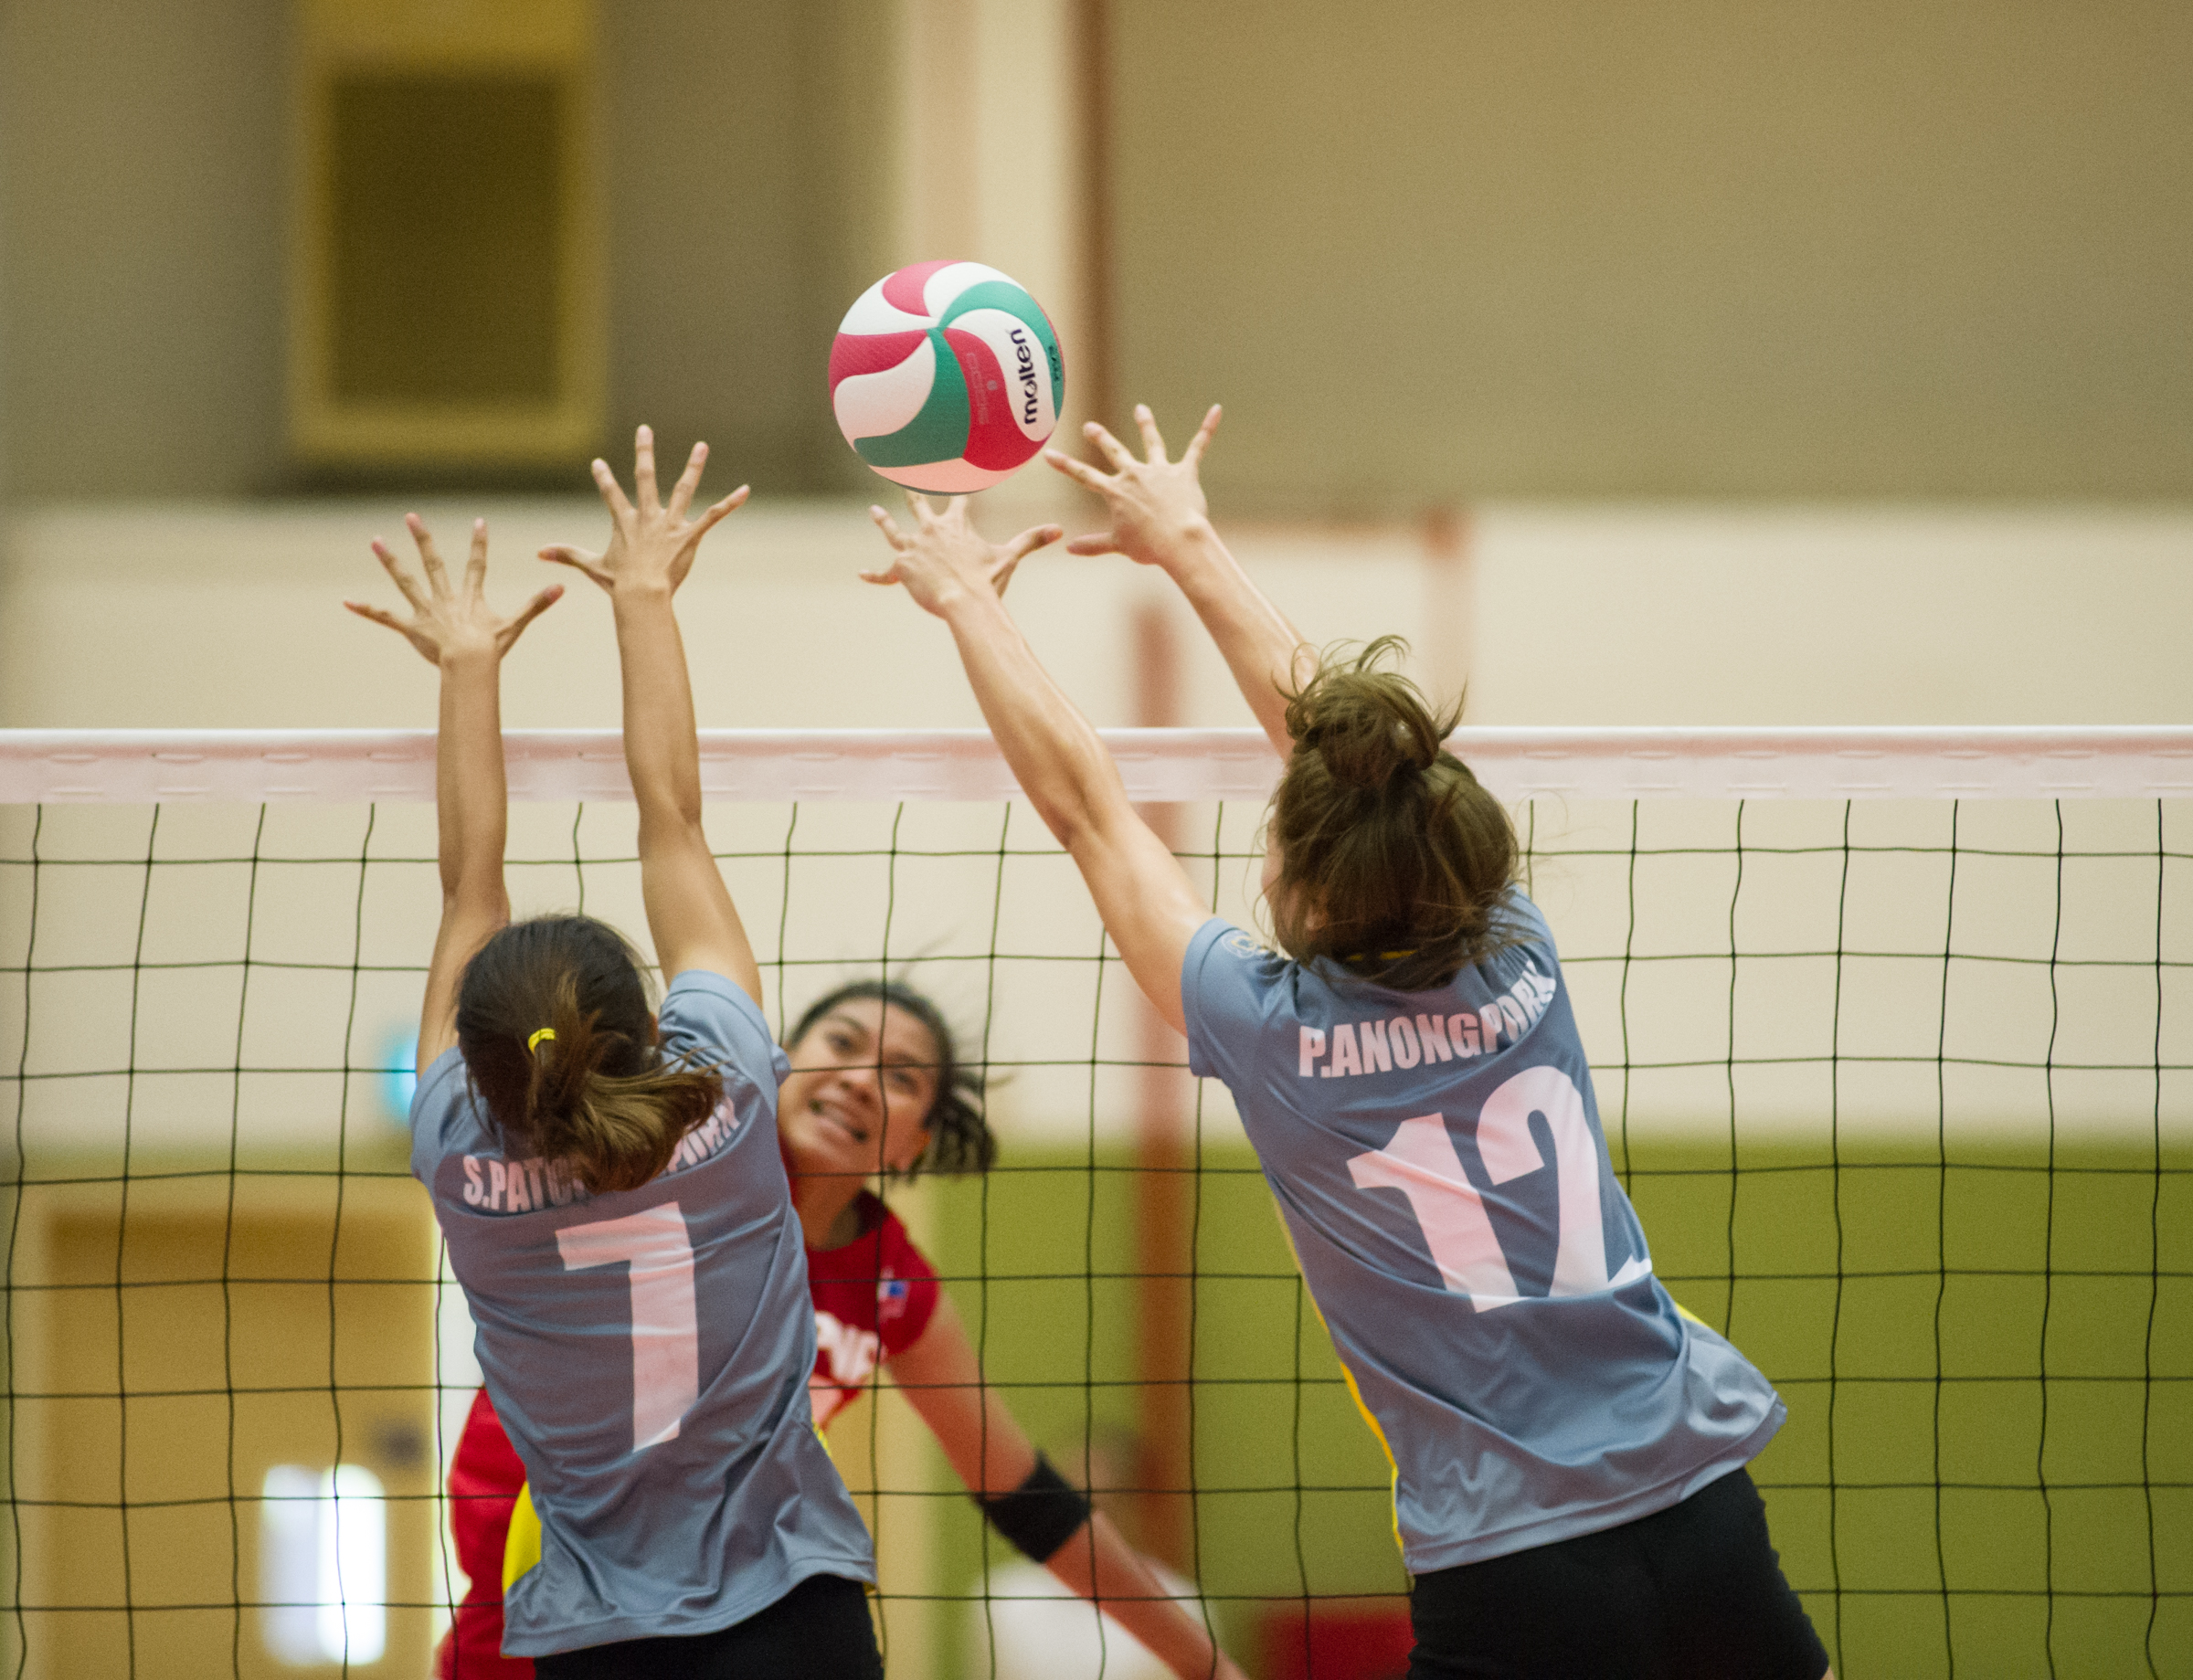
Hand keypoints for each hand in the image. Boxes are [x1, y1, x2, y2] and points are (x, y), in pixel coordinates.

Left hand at [345, 514, 561, 665]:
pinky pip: (386, 617)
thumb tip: (561, 588)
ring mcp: (426, 610)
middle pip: (433, 563)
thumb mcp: (517, 624)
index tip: (478, 523)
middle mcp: (445, 597)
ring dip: (390, 561)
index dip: (478, 544)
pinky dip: (366, 610)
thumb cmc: (492, 647)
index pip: (476, 565)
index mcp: (470, 596)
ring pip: (406, 581)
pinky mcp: (411, 627)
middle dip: (422, 538)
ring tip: (376, 542)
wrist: (470, 662)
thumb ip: (537, 605)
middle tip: (410, 517)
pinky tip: (347, 602)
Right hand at [539, 424, 746, 594]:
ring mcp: (670, 524)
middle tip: (645, 429)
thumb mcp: (592, 566)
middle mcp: (648, 517)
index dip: (604, 478)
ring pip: (683, 488)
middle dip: (644, 452)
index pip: (611, 494)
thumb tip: (539, 552)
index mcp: (625, 522)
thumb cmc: (619, 584)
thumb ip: (567, 555)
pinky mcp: (690, 535)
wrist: (641, 595)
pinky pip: (714, 515)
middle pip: (646, 478)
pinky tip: (745, 490)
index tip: (598, 463)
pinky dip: (731, 503)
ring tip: (702, 446)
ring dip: (693, 466)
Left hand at [860, 493, 1061, 617]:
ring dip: (883, 521)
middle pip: (918, 506)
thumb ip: (1031, 540)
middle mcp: (930, 530)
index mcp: (956, 525)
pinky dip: (874, 575)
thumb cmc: (987, 580)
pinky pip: (884, 574)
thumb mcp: (1010, 557)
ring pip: (893, 531)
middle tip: (904, 481)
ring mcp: (913, 548)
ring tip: (875, 512)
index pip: (957, 501)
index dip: (958, 492)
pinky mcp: (901, 569)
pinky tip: (861, 574)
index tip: (955, 479)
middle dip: (912, 495)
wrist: (964, 600)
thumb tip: (1059, 529)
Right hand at [1045, 402, 1221, 567]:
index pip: (1084, 476)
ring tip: (1141, 409)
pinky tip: (1217, 410)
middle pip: (1115, 451)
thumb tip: (1068, 548)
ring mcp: (1160, 470)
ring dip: (1146, 424)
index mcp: (1116, 492)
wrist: (1179, 541)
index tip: (1049, 454)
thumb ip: (1093, 544)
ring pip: (1152, 441)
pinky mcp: (1185, 472)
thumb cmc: (1149, 547)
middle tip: (1089, 427)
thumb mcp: (1117, 545)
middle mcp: (1135, 475)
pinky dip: (1207, 428)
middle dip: (1100, 438)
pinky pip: (1197, 446)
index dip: (1065, 465)